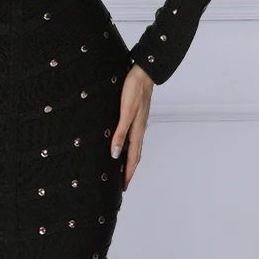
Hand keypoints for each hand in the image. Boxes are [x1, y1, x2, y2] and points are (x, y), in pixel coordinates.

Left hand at [111, 64, 153, 190]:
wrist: (143, 71)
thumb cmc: (134, 89)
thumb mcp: (126, 112)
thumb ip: (120, 133)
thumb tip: (115, 153)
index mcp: (137, 130)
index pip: (133, 158)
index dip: (128, 173)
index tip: (124, 187)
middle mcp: (139, 128)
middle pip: (134, 155)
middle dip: (129, 170)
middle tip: (123, 183)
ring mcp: (138, 122)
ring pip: (134, 145)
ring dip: (129, 158)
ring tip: (122, 167)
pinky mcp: (136, 114)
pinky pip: (132, 135)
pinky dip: (128, 145)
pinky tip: (122, 143)